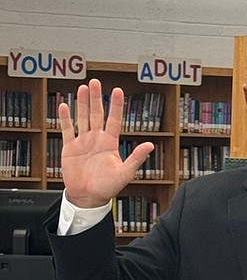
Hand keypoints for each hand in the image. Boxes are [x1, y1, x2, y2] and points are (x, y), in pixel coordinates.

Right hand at [58, 78, 154, 207]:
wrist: (88, 198)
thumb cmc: (108, 188)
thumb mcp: (125, 173)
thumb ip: (136, 158)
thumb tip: (150, 145)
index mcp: (110, 143)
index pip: (113, 120)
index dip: (115, 106)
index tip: (117, 90)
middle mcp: (96, 139)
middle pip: (96, 114)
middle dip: (95, 98)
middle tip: (94, 81)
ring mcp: (83, 142)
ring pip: (82, 117)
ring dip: (82, 103)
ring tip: (82, 88)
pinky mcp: (70, 147)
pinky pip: (67, 129)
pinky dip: (65, 118)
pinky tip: (64, 105)